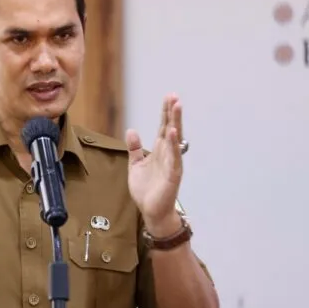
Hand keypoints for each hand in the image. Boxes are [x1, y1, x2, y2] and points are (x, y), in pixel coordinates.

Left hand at [125, 93, 184, 236]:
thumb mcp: (135, 165)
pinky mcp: (173, 175)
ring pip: (175, 139)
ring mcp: (172, 163)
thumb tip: (131, 130)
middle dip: (173, 112)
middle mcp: (168, 154)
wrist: (151, 211)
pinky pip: (174, 157)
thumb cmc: (146, 190)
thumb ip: (134, 148)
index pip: (163, 127)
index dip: (165, 112)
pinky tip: (172, 132)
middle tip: (174, 96)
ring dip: (176, 122)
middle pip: (171, 128)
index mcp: (159, 150)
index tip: (168, 97)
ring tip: (177, 106)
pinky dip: (174, 145)